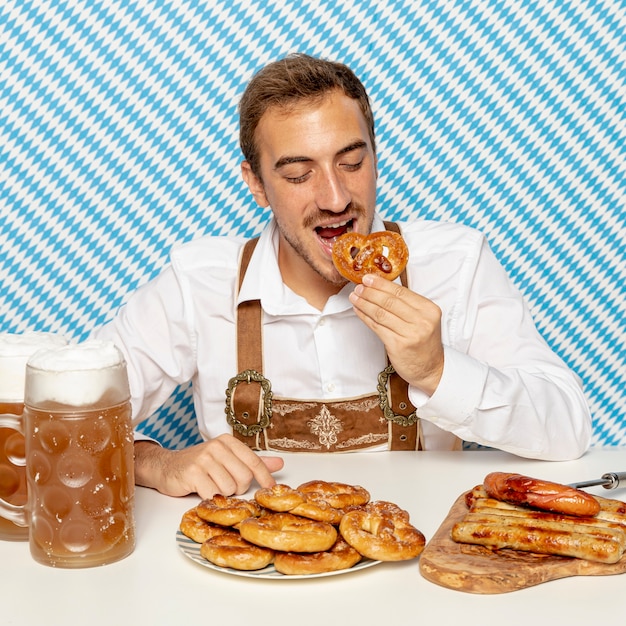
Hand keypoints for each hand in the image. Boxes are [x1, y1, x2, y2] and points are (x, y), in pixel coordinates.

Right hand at [134, 435, 283, 498]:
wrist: (167, 467)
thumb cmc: (200, 464)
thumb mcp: (227, 459)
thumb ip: (252, 462)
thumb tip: (280, 464)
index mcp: (228, 441)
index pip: (254, 461)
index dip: (265, 477)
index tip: (271, 489)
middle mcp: (217, 446)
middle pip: (244, 477)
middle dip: (238, 488)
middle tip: (226, 485)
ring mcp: (204, 458)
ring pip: (229, 488)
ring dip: (222, 493)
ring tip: (212, 485)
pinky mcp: (193, 472)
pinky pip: (213, 493)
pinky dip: (210, 497)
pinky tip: (203, 490)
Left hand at [349, 273, 443, 394]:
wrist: (432, 369)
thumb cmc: (425, 343)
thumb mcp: (425, 319)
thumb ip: (408, 305)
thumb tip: (382, 288)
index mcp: (429, 309)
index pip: (401, 292)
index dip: (382, 284)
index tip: (369, 278)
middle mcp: (421, 320)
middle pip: (389, 301)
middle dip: (370, 292)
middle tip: (358, 287)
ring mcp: (410, 333)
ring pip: (381, 313)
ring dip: (364, 303)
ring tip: (355, 297)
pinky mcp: (398, 345)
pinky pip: (377, 327)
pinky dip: (365, 317)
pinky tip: (359, 311)